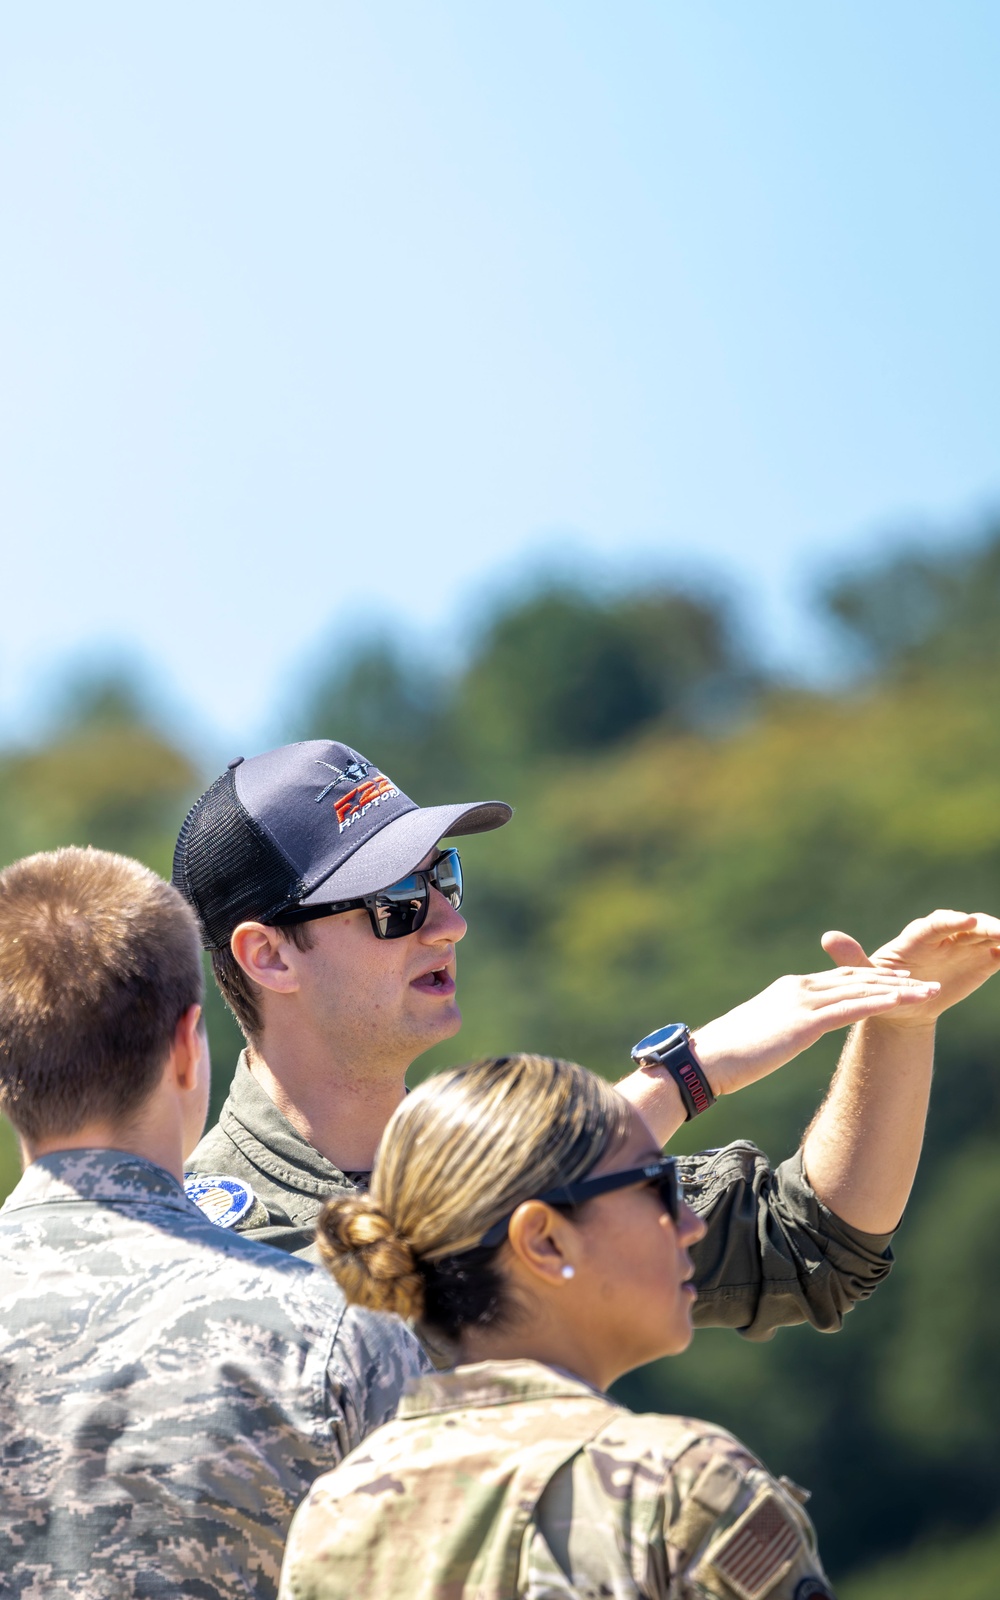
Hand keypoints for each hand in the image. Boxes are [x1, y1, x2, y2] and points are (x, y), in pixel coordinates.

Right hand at [689, 967, 939, 1096]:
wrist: (707, 1059)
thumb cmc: (728, 1053)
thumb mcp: (762, 1032)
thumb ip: (783, 1024)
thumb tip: (790, 1034)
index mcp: (789, 988)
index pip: (838, 978)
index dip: (871, 978)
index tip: (898, 979)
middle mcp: (799, 987)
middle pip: (856, 978)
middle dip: (893, 979)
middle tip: (924, 981)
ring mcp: (802, 1002)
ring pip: (861, 990)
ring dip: (899, 990)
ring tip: (928, 992)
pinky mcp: (805, 1022)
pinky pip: (852, 1009)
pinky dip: (881, 1003)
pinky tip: (904, 1002)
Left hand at [821, 909, 999, 1029]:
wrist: (901, 1009)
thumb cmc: (879, 990)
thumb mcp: (863, 978)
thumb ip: (851, 958)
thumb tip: (828, 937)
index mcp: (916, 938)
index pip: (935, 924)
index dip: (951, 920)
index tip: (968, 920)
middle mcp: (943, 937)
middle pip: (969, 925)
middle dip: (987, 926)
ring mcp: (963, 947)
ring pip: (987, 935)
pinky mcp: (980, 961)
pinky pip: (998, 952)